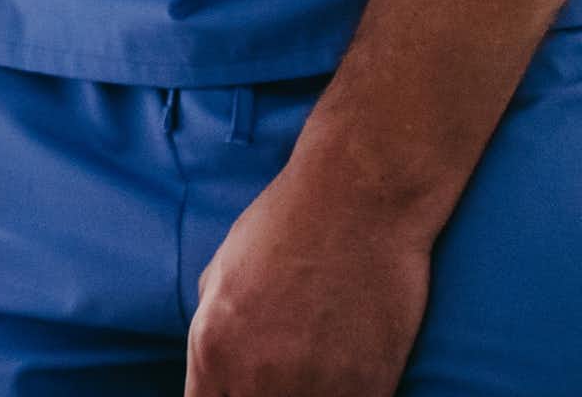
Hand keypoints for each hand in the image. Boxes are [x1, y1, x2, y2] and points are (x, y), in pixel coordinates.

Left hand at [187, 164, 431, 395]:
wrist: (356, 204)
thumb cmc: (283, 225)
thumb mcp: (223, 273)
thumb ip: (214, 327)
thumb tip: (217, 368)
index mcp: (212, 348)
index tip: (236, 388)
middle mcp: (257, 379)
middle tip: (276, 376)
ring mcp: (316, 390)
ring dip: (304, 396)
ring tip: (312, 369)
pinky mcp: (369, 391)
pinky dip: (343, 396)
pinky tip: (344, 376)